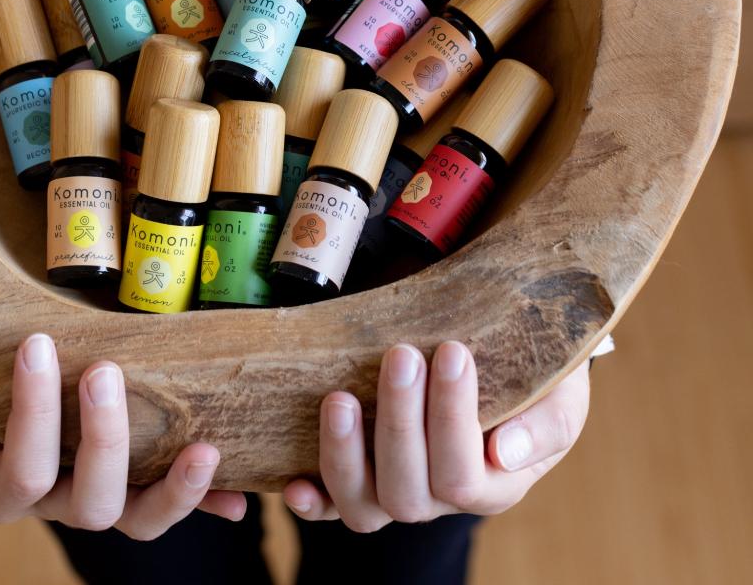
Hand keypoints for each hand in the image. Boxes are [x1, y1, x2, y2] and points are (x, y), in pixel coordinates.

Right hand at [0, 334, 245, 537]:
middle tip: (106, 371)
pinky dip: (205, 500)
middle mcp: (51, 496)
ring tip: (206, 449)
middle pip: (88, 501)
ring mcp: (95, 486)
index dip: (31, 415)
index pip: (20, 471)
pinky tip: (239, 494)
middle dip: (104, 439)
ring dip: (174, 489)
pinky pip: (169, 500)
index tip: (38, 342)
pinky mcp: (131, 470)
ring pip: (137, 516)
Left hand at [283, 341, 589, 529]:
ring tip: (338, 398)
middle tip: (401, 354)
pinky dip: (312, 500)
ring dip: (344, 453)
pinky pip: (331, 504)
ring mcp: (394, 490)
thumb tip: (503, 453)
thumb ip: (546, 423)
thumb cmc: (533, 376)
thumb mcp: (560, 395)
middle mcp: (439, 498)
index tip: (452, 350)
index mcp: (494, 484)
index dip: (454, 417)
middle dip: (401, 420)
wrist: (503, 359)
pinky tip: (294, 483)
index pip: (465, 474)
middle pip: (409, 489)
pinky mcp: (359, 476)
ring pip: (363, 504)